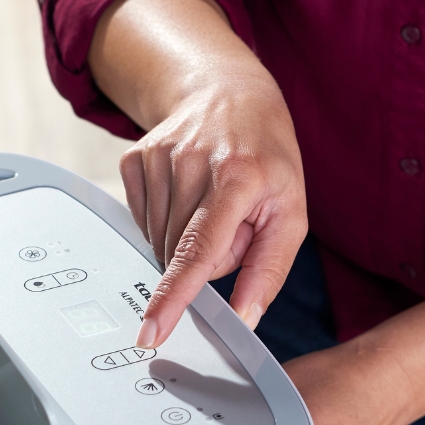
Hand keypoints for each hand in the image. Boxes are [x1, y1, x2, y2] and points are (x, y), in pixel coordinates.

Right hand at [86, 0, 307, 349]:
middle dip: (206, 256)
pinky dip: (163, 223)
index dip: (175, 294)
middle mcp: (192, 163)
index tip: (151, 330)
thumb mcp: (290, 211)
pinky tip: (184, 196)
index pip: (199, 249)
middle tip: (231, 222)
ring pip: (158, 242)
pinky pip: (141, 222)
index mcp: (239, 177)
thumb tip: (243, 320)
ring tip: (209, 205)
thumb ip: (268, 271)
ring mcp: (157, 158)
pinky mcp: (133, 159)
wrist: (229, 94)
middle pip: (179, 254)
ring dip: (183, 241)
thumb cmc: (266, 158)